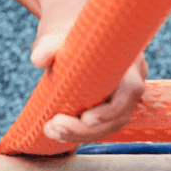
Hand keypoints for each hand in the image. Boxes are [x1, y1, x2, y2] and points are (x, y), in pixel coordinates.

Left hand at [30, 24, 147, 144]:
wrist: (69, 38)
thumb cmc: (65, 36)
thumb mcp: (54, 37)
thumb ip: (47, 47)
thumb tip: (38, 59)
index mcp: (127, 59)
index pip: (130, 89)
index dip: (112, 109)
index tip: (86, 119)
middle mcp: (132, 79)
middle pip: (119, 115)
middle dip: (86, 128)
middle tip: (54, 127)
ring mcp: (123, 95)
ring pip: (110, 124)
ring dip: (80, 134)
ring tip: (51, 131)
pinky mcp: (111, 105)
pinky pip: (102, 124)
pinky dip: (80, 132)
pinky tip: (57, 131)